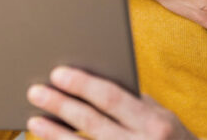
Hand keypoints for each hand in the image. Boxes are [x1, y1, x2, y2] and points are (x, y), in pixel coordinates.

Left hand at [27, 66, 195, 139]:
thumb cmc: (172, 139)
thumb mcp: (162, 117)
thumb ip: (133, 102)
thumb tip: (93, 82)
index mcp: (155, 123)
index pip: (112, 98)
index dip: (82, 85)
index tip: (57, 73)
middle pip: (92, 123)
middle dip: (61, 105)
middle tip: (35, 91)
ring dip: (55, 134)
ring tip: (35, 120)